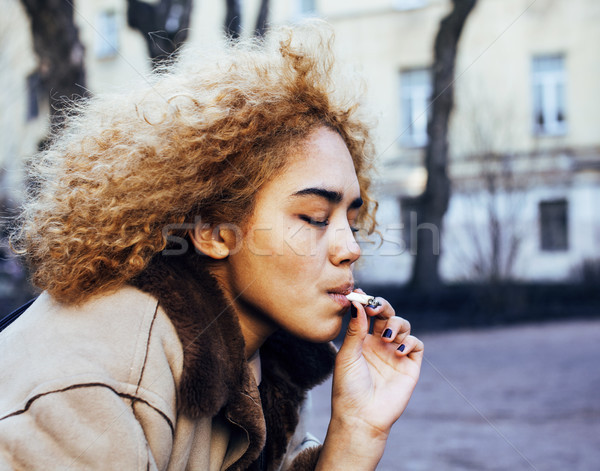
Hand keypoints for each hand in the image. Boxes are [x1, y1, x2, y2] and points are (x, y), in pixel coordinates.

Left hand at [316, 291, 422, 469]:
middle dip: (383, 306)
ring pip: (403, 325)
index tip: (359, 294)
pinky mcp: (410, 366)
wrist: (361, 416)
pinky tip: (396, 351)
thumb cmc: (348, 388)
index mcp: (362, 339)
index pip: (368, 313)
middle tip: (375, 307)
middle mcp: (380, 343)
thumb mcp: (347, 355)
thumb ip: (355, 330)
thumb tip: (357, 304)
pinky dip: (409, 342)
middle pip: (387, 314)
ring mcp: (395, 353)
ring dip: (396, 324)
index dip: (366, 302)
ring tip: (386, 338)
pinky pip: (416, 345)